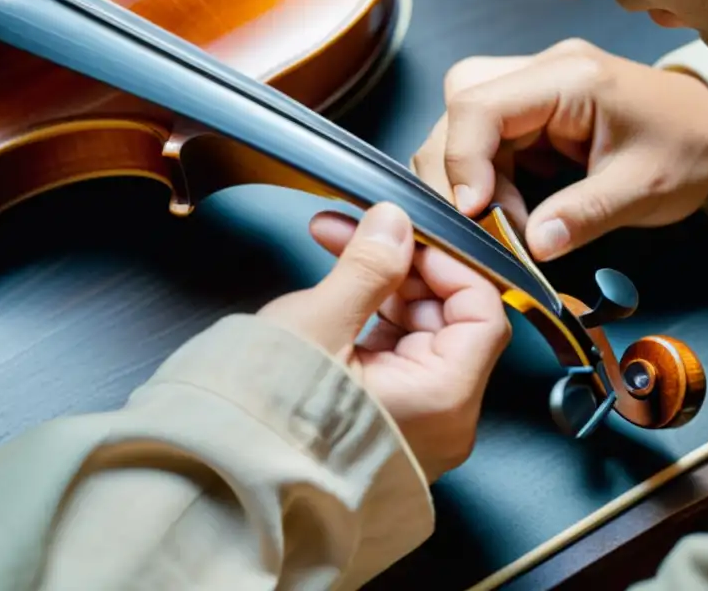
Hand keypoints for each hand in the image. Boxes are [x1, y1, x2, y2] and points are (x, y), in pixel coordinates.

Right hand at [257, 203, 510, 482]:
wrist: (225, 484)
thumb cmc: (270, 420)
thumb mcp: (319, 325)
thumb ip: (366, 267)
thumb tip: (394, 223)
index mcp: (443, 398)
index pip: (482, 312)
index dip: (447, 264)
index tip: (405, 234)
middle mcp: (441, 418)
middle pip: (448, 320)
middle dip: (402, 267)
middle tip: (356, 231)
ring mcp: (412, 423)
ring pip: (416, 334)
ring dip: (380, 287)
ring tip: (333, 251)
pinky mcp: (382, 421)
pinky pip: (392, 357)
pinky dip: (368, 319)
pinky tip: (335, 293)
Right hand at [412, 39, 707, 260]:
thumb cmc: (687, 147)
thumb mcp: (645, 188)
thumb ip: (585, 215)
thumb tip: (532, 245)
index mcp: (570, 77)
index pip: (479, 105)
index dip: (461, 159)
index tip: (472, 211)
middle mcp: (541, 70)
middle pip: (460, 107)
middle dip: (456, 169)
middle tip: (481, 220)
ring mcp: (531, 86)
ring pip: (462, 123)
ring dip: (469, 176)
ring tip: (502, 217)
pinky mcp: (527, 108)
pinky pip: (482, 138)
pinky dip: (485, 177)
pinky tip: (508, 204)